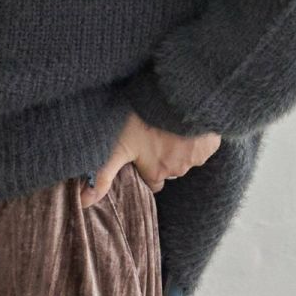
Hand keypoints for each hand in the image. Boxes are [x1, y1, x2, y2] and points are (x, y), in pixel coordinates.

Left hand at [81, 113, 220, 206]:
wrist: (176, 92)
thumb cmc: (142, 118)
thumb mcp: (117, 146)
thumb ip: (101, 176)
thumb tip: (83, 203)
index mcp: (156, 172)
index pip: (153, 183)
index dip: (148, 170)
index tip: (144, 157)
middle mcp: (178, 169)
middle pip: (170, 168)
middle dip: (164, 155)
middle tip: (155, 133)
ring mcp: (196, 155)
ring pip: (188, 155)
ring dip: (182, 142)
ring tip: (170, 124)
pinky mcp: (211, 140)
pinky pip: (206, 141)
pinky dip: (199, 133)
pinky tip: (188, 119)